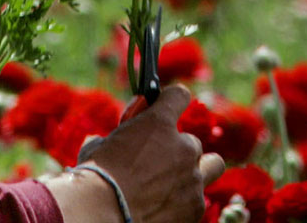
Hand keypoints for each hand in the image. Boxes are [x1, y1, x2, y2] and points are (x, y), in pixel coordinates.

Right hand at [75, 85, 223, 222]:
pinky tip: (165, 207)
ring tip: (178, 183)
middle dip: (178, 151)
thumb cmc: (94, 180)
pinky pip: (198, 198)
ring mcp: (193, 178)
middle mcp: (183, 147)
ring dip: (197, 171)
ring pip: (212, 166)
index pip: (178, 96)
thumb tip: (101, 142)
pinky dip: (185, 201)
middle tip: (159, 164)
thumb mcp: (97, 150)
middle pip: (192, 142)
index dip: (172, 101)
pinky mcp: (196, 207)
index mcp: (158, 124)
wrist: (103, 215)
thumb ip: (113, 140)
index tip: (165, 109)